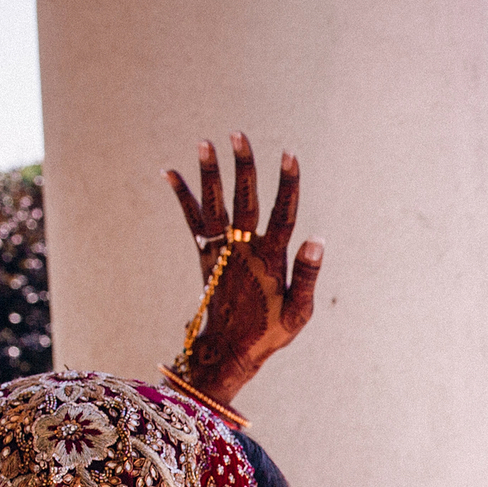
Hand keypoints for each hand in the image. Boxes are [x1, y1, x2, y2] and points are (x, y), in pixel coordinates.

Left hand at [164, 134, 323, 404]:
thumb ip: (307, 275)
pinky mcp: (204, 254)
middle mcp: (243, 250)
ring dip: (209, 173)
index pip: (282, 215)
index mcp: (270, 261)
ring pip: (214, 205)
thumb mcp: (299, 312)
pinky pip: (192, 220)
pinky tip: (170, 171)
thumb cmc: (269, 333)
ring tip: (204, 141)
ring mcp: (221, 251)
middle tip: (238, 134)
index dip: (287, 184)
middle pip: (244, 201)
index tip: (289, 154)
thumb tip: (318, 239)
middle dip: (242, 167)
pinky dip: (181, 196)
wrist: (227, 351)